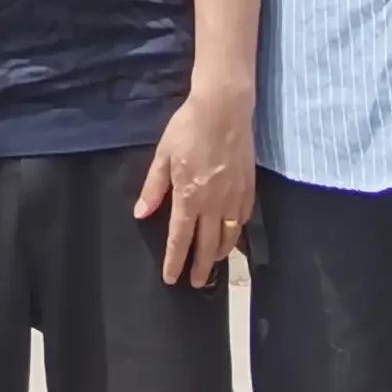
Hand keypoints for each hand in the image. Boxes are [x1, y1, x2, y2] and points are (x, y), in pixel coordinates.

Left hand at [136, 79, 257, 283]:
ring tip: (213, 262)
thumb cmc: (188, 128)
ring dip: (220, 254)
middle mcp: (214, 203)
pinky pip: (244, 220)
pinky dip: (237, 233)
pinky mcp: (249, 188)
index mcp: (189, 196)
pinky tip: (231, 235)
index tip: (171, 279)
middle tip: (197, 284)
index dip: (174, 261)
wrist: (224, 108)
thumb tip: (141, 214)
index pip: (180, 238)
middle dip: (201, 268)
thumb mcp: (163, 155)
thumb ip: (154, 188)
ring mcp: (235, 197)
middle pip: (207, 246)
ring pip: (229, 236)